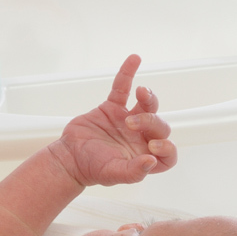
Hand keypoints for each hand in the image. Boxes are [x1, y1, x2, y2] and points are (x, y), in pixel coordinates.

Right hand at [48, 54, 176, 187]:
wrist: (68, 157)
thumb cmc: (90, 169)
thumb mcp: (112, 175)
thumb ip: (133, 172)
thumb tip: (151, 161)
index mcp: (144, 156)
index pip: (168, 154)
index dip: (167, 148)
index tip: (155, 145)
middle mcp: (140, 138)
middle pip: (159, 126)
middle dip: (150, 122)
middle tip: (131, 123)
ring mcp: (127, 121)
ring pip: (147, 105)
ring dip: (148, 97)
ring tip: (141, 92)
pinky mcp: (112, 108)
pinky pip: (122, 88)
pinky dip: (127, 74)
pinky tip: (134, 60)